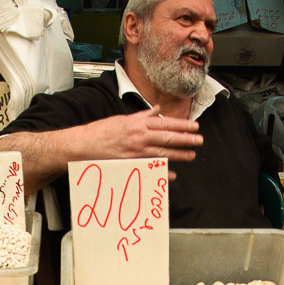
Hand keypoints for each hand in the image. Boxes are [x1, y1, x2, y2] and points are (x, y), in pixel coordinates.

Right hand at [80, 107, 202, 162]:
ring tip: (191, 155)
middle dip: (186, 139)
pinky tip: (171, 174)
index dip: (182, 125)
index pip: (165, 123)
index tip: (194, 126)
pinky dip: (161, 171)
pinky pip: (150, 168)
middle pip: (168, 138)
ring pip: (162, 153)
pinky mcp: (130, 165)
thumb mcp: (122, 119)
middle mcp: (139, 137)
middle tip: (199, 140)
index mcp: (138, 124)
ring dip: (179, 154)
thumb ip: (142, 116)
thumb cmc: (101, 132)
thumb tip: (157, 110)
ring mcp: (135, 152)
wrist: (83, 145)